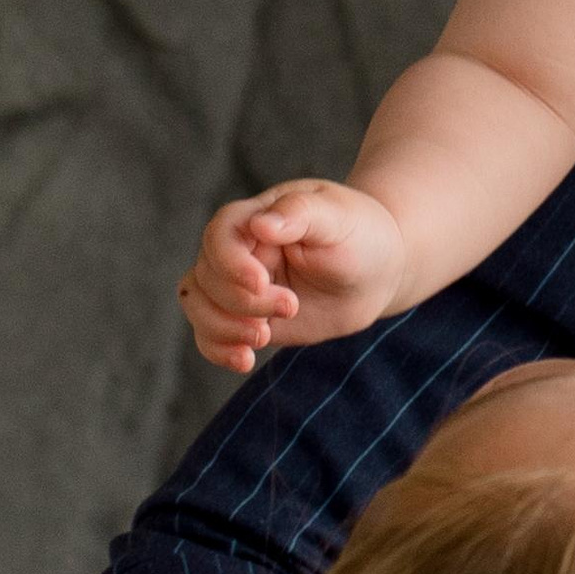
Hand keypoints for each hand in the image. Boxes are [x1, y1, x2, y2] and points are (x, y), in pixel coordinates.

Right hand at [176, 180, 406, 368]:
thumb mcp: (338, 217)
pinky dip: (217, 350)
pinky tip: (245, 360)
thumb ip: (300, 213)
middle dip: (242, 301)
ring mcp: (239, 286)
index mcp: (256, 217)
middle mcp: (240, 251)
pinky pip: (210, 335)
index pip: (219, 235)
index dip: (230, 263)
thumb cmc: (360, 234)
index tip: (262, 283)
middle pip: (207, 276)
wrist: (377, 272)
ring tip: (263, 336)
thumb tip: (261, 223)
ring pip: (197, 304)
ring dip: (222, 327)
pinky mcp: (247, 318)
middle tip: (291, 306)